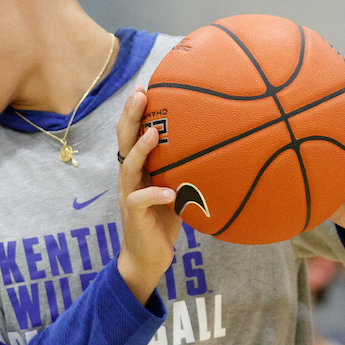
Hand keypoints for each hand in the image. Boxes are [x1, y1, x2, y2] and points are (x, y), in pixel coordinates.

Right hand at [115, 87, 181, 303]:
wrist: (148, 258)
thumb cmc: (164, 222)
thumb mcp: (179, 191)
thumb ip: (187, 171)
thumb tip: (221, 150)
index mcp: (139, 169)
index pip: (132, 134)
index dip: (135, 111)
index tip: (145, 86)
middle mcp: (130, 178)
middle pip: (123, 140)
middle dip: (130, 116)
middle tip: (140, 93)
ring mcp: (128, 195)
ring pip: (128, 166)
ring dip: (140, 149)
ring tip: (152, 132)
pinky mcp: (133, 215)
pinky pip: (141, 199)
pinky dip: (155, 193)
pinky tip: (169, 191)